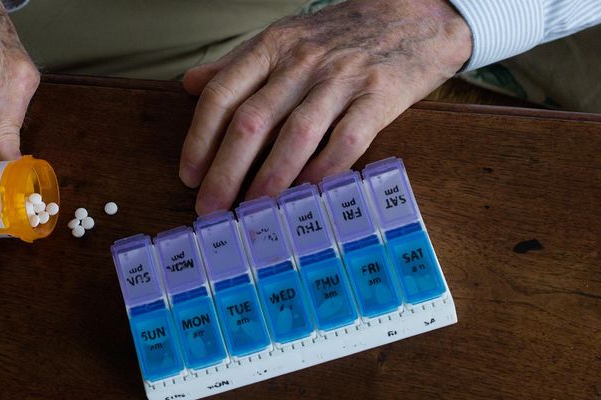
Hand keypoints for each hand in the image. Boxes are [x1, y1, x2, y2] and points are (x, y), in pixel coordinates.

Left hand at [178, 0, 470, 213]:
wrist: (411, 18)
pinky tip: (308, 191)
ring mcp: (342, 78)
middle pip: (252, 121)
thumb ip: (236, 65)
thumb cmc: (339, 37)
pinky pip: (347, 139)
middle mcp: (302, 61)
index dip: (200, 139)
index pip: (222, 94)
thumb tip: (190, 84)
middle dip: (225, 171)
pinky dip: (325, 169)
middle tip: (210, 207)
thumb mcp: (283, 39)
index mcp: (272, 47)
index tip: (189, 175)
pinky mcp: (379, 96)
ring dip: (270, 177)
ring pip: (296, 133)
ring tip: (253, 208)